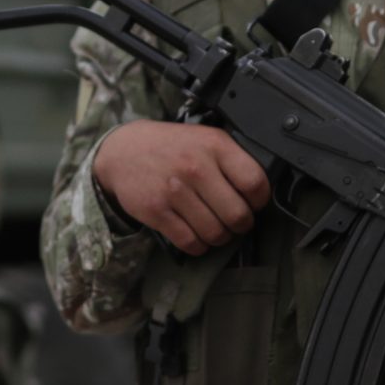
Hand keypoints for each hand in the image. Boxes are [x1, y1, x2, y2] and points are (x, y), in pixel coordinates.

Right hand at [92, 120, 272, 254]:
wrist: (124, 151)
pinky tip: (197, 235)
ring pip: (215, 233)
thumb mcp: (205, 138)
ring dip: (220, 237)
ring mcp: (174, 191)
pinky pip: (190, 242)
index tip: (253, 204)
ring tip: (216, 229)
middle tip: (235, 221)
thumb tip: (260, 192)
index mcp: (215, 145)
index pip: (255, 183)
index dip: (260, 201)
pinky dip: (198, 246)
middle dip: (241, 225)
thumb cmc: (172, 147)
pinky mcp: (157, 212)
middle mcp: (196, 167)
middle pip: (238, 215)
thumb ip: (231, 159)